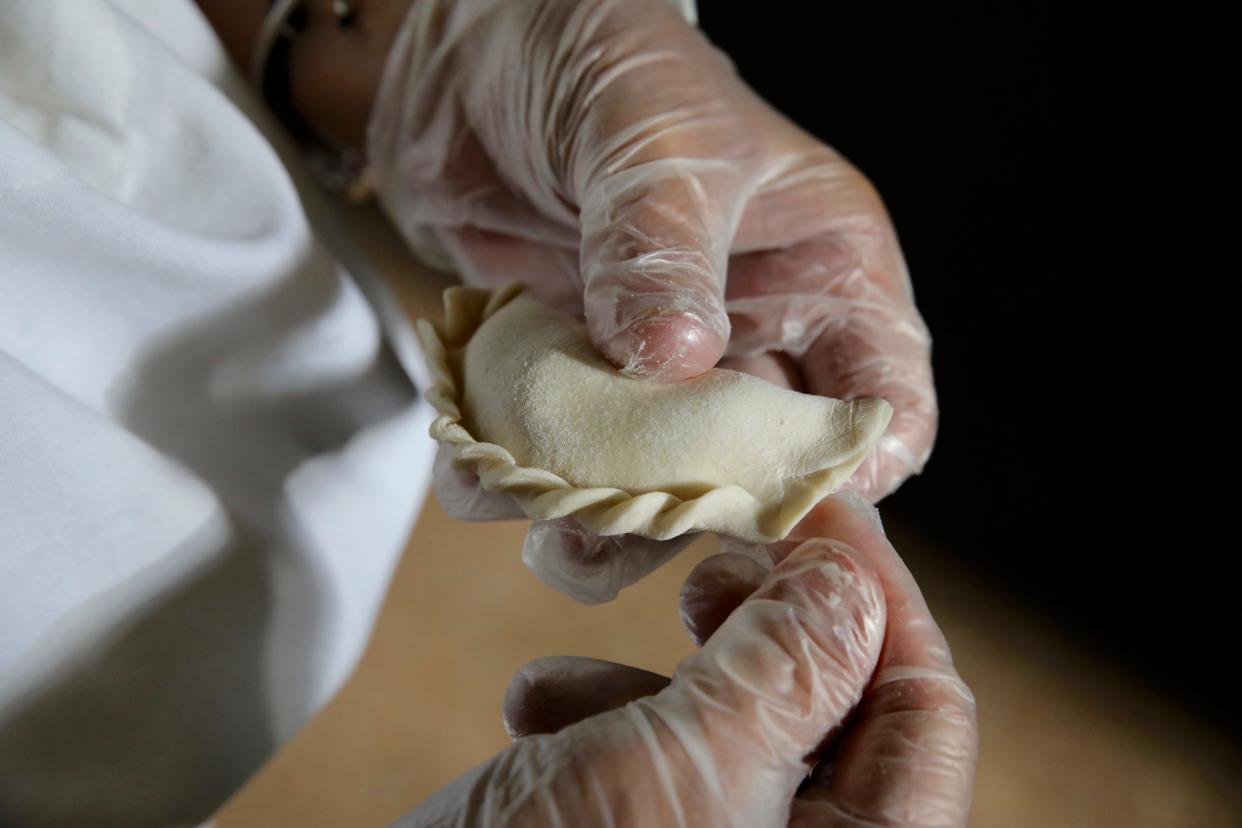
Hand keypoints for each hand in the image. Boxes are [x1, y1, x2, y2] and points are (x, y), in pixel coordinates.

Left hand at [369, 0, 936, 598]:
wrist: (472, 52)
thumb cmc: (602, 60)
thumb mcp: (653, 137)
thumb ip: (663, 245)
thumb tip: (677, 360)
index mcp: (823, 275)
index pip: (883, 402)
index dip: (848, 471)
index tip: (776, 503)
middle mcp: (753, 334)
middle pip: (763, 475)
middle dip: (702, 519)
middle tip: (635, 529)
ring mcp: (659, 368)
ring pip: (657, 491)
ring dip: (598, 523)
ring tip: (540, 518)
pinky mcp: (574, 380)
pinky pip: (557, 463)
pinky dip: (514, 484)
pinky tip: (476, 471)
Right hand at [389, 494, 976, 826]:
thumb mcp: (689, 759)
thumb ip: (790, 663)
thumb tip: (851, 577)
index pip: (926, 713)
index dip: (880, 595)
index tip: (819, 504)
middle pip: (838, 715)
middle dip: (770, 624)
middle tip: (715, 556)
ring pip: (743, 731)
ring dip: (670, 673)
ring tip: (602, 648)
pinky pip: (664, 765)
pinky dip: (607, 721)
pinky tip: (538, 710)